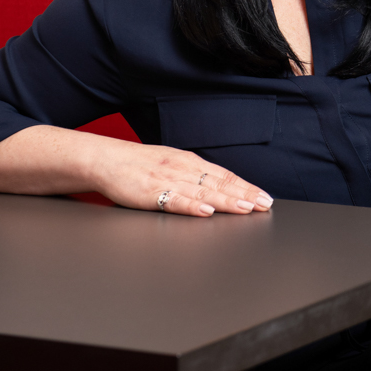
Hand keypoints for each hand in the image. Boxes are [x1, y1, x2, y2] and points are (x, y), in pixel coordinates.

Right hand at [88, 136, 273, 216]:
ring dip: (226, 200)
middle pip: (219, 183)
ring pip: (202, 191)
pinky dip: (192, 205)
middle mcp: (182, 169)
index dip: (246, 186)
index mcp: (189, 162)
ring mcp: (167, 180)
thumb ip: (194, 176)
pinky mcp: (150, 193)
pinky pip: (174, 200)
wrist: (105, 159)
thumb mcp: (172, 164)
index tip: (264, 197)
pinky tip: (207, 211)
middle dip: (244, 195)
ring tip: (246, 208)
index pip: (224, 175)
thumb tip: (220, 188)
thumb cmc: (139, 165)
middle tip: (265, 205)